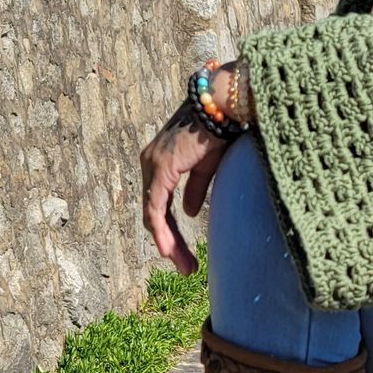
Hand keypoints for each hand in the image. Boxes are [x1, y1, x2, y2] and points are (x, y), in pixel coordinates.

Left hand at [140, 65, 249, 266]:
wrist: (222, 105)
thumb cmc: (219, 128)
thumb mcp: (206, 166)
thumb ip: (195, 189)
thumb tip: (188, 212)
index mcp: (160, 162)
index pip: (160, 204)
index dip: (171, 231)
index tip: (183, 254)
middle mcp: (151, 163)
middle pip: (155, 213)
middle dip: (171, 243)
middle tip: (187, 267)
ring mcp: (153, 165)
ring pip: (153, 215)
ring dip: (169, 244)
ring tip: (185, 267)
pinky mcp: (161, 168)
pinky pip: (156, 207)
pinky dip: (162, 231)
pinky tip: (168, 250)